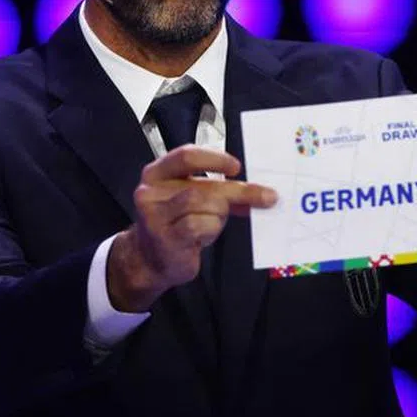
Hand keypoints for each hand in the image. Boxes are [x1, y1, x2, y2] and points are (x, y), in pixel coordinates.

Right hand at [107, 145, 277, 311]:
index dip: (214, 159)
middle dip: (238, 191)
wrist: (150, 260)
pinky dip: (211, 229)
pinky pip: (199, 225)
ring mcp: (155, 216)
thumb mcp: (191, 200)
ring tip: (214, 222)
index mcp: (156, 174)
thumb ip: (216, 190)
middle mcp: (150, 192)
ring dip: (219, 214)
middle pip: (202, 185)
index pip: (186, 156)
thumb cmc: (175, 224)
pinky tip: (205, 235)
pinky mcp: (165, 238)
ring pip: (204, 204)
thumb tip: (256, 191)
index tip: (236, 167)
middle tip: (266, 196)